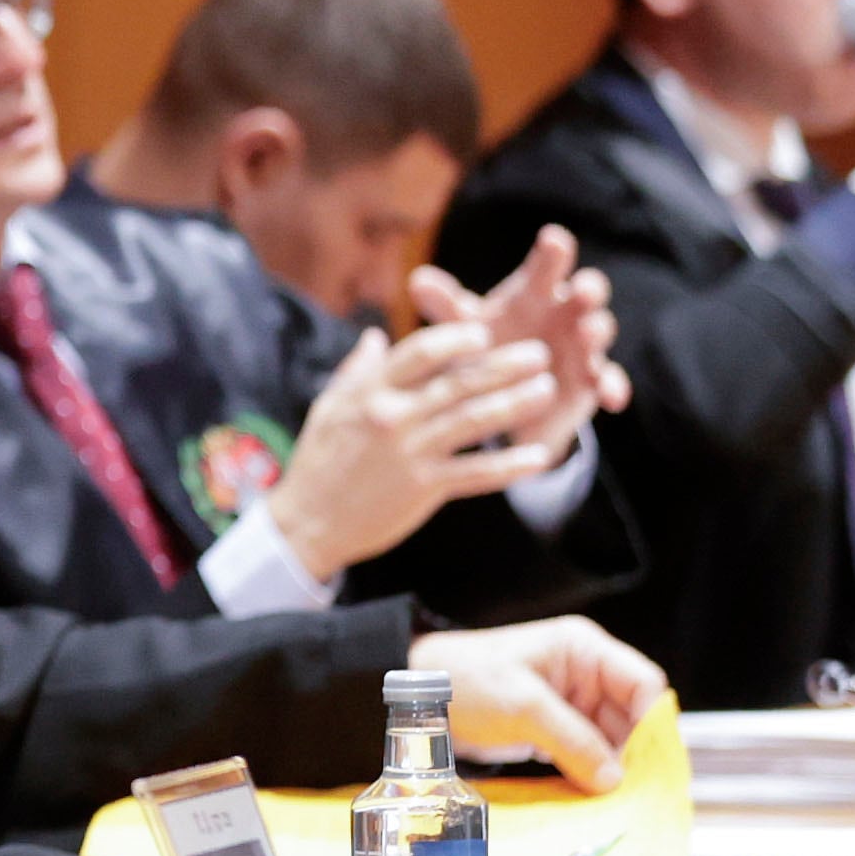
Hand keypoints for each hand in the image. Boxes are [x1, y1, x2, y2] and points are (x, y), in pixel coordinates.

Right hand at [262, 322, 565, 575]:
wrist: (307, 523)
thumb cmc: (317, 462)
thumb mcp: (329, 407)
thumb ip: (357, 370)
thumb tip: (376, 336)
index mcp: (370, 392)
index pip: (421, 351)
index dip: (457, 338)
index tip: (484, 332)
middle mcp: (393, 417)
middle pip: (460, 381)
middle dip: (505, 365)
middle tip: (539, 354)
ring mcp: (411, 452)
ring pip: (475, 420)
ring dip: (517, 403)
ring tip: (548, 390)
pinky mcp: (424, 487)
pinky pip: (477, 472)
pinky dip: (511, 464)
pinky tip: (539, 456)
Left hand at [407, 226, 624, 470]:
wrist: (501, 398)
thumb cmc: (484, 347)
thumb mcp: (464, 328)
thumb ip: (446, 306)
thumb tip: (417, 280)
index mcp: (534, 294)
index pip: (546, 267)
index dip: (552, 252)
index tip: (553, 238)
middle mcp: (565, 314)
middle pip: (585, 294)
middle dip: (588, 289)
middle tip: (582, 289)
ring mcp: (583, 347)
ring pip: (599, 333)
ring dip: (597, 332)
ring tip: (589, 332)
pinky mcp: (592, 382)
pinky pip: (610, 382)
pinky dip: (613, 387)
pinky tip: (611, 397)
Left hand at [408, 616, 667, 788]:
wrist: (418, 698)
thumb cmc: (464, 681)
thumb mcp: (523, 707)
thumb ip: (574, 741)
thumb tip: (613, 779)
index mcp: (583, 651)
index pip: (643, 684)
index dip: (650, 722)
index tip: (644, 762)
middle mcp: (584, 675)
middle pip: (631, 717)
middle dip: (630, 752)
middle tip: (629, 791)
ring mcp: (570, 704)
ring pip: (611, 739)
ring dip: (609, 768)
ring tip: (607, 799)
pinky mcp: (553, 729)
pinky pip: (585, 752)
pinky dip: (587, 772)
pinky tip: (587, 795)